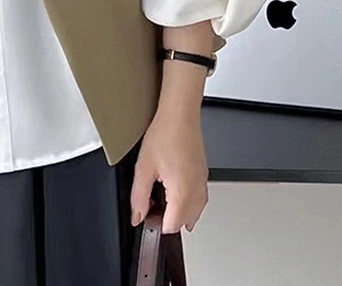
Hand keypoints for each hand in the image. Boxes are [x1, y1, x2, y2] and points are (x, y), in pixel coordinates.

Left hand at [130, 107, 208, 232]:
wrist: (180, 114)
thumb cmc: (165, 134)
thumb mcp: (144, 168)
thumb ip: (139, 197)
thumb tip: (138, 216)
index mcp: (183, 193)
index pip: (171, 226)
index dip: (156, 223)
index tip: (146, 211)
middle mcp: (197, 191)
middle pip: (184, 222)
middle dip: (167, 218)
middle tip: (151, 202)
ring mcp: (202, 183)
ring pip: (194, 212)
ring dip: (178, 211)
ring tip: (161, 194)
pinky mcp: (203, 174)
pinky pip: (199, 198)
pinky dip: (187, 200)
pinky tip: (174, 187)